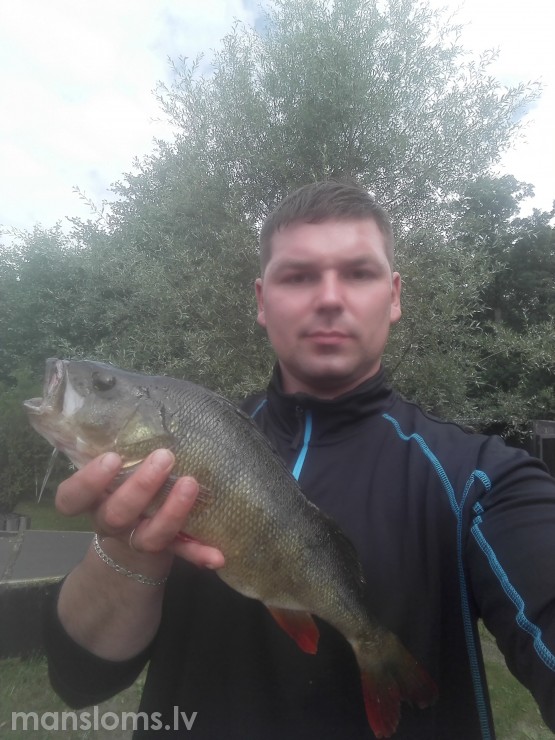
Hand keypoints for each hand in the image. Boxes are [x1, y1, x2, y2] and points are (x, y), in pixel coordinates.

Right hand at [55, 449, 224, 569]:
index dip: (88, 482)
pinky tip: (217, 554)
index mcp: (94, 499)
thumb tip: (143, 401)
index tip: (112, 458)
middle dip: (140, 487)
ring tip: (191, 484)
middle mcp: (111, 521)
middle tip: (165, 457)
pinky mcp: (164, 550)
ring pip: (149, 536)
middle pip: (116, 514)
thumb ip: (124, 445)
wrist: (131, 538)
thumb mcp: (117, 467)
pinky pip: (181, 554)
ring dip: (172, 513)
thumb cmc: (124, 484)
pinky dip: (199, 553)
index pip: (71, 498)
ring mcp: (137, 539)